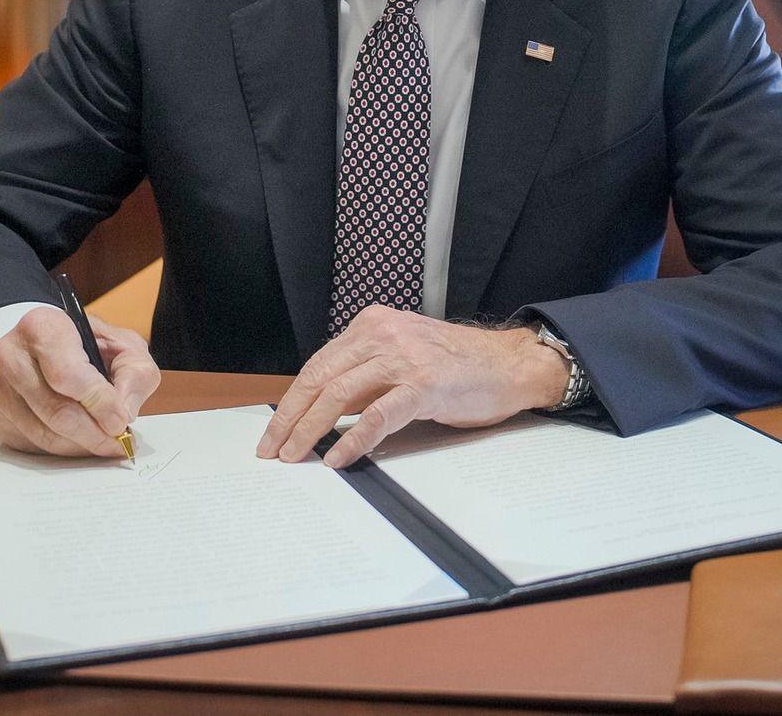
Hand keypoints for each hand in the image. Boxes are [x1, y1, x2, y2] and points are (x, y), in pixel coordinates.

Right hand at [0, 306, 160, 457]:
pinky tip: (82, 442)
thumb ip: (134, 374)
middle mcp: (10, 355)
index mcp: (41, 326)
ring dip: (81, 446)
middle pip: (55, 410)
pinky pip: (32, 445)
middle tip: (119, 442)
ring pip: (44, 434)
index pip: (67, 374)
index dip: (98, 402)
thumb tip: (123, 412)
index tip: (121, 421)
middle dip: (94, 433)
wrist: (45, 346)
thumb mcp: (123, 345)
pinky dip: (64, 451)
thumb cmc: (88, 345)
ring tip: (106, 443)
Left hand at [255, 307, 569, 468]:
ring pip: (339, 394)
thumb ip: (366, 373)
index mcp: (373, 325)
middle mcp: (383, 335)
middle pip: (320, 378)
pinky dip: (352, 438)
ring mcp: (404, 358)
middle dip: (289, 418)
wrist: (508, 364)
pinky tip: (337, 456)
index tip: (274, 430)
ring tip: (295, 456)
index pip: (318, 365)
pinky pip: (377, 414)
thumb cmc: (457, 366)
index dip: (291, 401)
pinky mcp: (424, 385)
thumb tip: (322, 412)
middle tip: (272, 449)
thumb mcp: (402, 356)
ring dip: (310, 430)